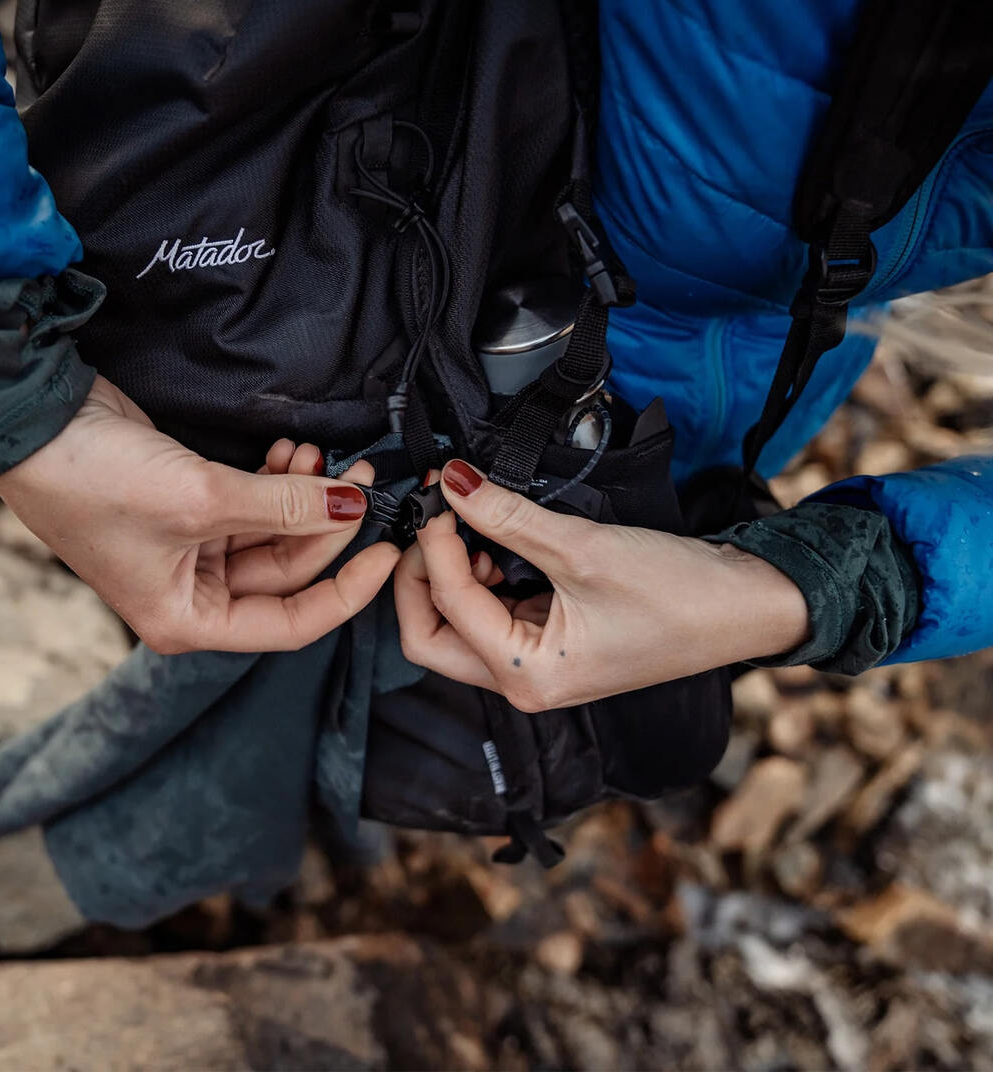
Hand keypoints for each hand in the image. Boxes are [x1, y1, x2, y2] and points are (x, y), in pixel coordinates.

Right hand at [0, 375, 398, 652]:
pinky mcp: (193, 509)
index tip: (388, 551)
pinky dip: (279, 480)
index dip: (346, 590)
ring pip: (276, 533)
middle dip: (327, 523)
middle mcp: (193, 593)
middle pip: (289, 571)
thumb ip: (286, 507)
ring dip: (304, 494)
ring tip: (321, 452)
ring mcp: (193, 550)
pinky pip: (256, 505)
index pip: (292, 623)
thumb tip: (352, 507)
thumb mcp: (203, 499)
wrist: (32, 420)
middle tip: (361, 477)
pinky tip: (292, 450)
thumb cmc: (95, 479)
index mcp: (188, 620)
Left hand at [395, 460, 808, 711]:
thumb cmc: (678, 593)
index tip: (441, 492)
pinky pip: (492, 614)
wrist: (745, 607)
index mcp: (528, 676)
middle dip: (420, 578)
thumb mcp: (581, 549)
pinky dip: (483, 578)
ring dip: (452, 576)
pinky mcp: (552, 643)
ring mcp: (537, 665)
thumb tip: (455, 483)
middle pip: (431, 637)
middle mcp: (525, 682)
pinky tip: (497, 546)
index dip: (433, 545)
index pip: (446, 608)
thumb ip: (507, 517)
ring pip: (458, 626)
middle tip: (433, 521)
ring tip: (473, 527)